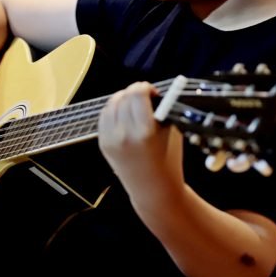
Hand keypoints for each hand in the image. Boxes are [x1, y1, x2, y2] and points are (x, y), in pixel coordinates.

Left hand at [98, 82, 183, 196]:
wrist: (154, 190)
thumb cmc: (169, 161)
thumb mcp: (172, 131)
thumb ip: (163, 110)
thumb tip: (155, 92)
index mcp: (144, 132)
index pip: (137, 94)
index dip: (145, 87)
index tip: (152, 90)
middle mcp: (124, 135)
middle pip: (123, 97)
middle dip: (134, 92)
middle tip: (145, 96)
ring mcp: (111, 140)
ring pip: (111, 104)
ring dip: (123, 99)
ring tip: (134, 103)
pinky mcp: (103, 144)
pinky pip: (104, 117)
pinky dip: (113, 110)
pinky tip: (124, 112)